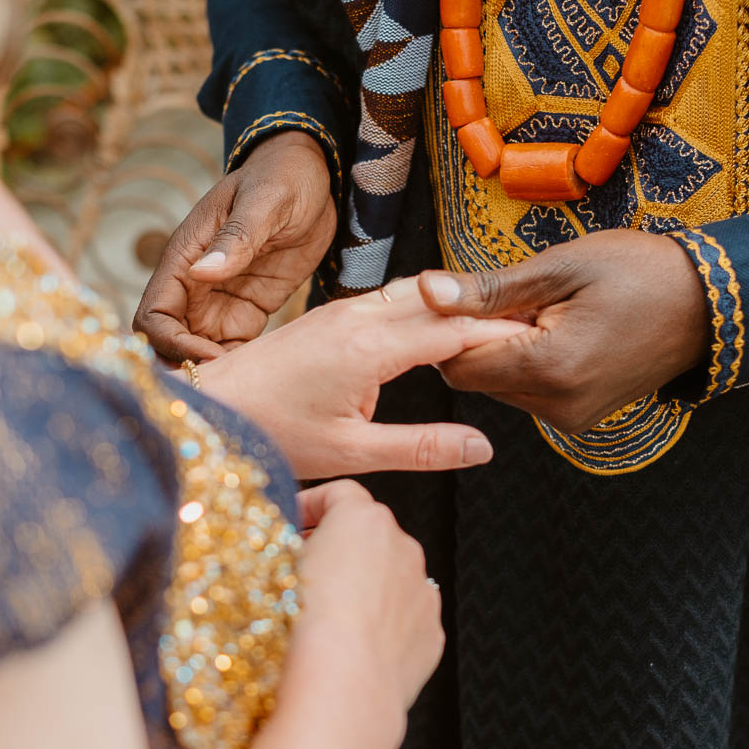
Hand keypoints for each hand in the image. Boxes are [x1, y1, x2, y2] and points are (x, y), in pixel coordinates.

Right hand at [134, 132, 336, 361]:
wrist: (315, 176)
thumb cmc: (284, 177)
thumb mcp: (266, 202)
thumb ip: (237, 237)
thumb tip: (202, 273)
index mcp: (185, 255)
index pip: (154, 313)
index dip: (171, 342)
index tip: (207, 356)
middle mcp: (195, 283)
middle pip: (169, 340)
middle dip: (186, 366)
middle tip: (226, 384)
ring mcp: (220, 300)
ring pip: (196, 349)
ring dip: (212, 372)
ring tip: (247, 386)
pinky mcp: (248, 311)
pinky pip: (232, 349)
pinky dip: (239, 365)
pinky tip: (263, 374)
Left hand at [198, 277, 529, 478]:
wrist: (208, 410)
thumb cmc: (272, 434)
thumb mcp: (353, 453)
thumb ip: (422, 448)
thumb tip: (483, 448)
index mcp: (369, 349)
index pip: (453, 329)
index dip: (500, 331)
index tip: (540, 334)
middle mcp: (357, 318)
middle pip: (438, 300)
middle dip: (483, 308)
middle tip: (532, 318)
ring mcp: (340, 312)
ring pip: (413, 294)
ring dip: (453, 304)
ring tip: (496, 317)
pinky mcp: (327, 317)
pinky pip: (389, 300)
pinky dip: (424, 308)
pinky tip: (438, 324)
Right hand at [239, 481, 440, 748]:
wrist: (340, 690)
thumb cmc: (303, 628)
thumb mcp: (272, 568)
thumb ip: (280, 543)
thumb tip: (274, 542)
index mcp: (364, 519)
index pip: (339, 493)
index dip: (311, 505)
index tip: (293, 524)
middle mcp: (403, 547)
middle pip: (369, 534)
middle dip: (339, 548)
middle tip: (305, 571)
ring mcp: (422, 590)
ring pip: (392, 576)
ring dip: (365, 586)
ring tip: (330, 615)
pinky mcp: (431, 632)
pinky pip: (405, 617)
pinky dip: (384, 623)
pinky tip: (354, 645)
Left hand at [417, 230, 710, 433]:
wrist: (710, 304)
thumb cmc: (641, 273)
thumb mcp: (561, 268)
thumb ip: (489, 288)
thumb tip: (427, 291)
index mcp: (550, 370)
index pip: (458, 364)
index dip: (449, 328)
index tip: (463, 293)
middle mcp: (557, 407)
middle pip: (476, 378)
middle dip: (476, 336)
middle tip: (507, 293)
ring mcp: (571, 418)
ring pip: (499, 385)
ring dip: (502, 348)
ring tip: (538, 308)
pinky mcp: (580, 416)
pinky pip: (528, 391)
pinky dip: (525, 361)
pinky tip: (551, 329)